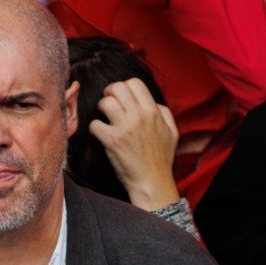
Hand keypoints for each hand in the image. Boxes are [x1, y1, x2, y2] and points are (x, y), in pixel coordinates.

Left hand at [88, 79, 180, 212]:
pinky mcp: (112, 141)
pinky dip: (94, 128)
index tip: (121, 97)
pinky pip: (94, 124)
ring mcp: (124, 128)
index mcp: (153, 111)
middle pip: (117, 87)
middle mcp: (139, 116)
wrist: (152, 181)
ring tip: (104, 118)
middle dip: (109, 93)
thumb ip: (163, 113)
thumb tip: (153, 103)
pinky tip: (100, 134)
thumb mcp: (172, 132)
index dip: (124, 86)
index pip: (134, 82)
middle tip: (108, 104)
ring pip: (104, 102)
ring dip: (101, 109)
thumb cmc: (161, 158)